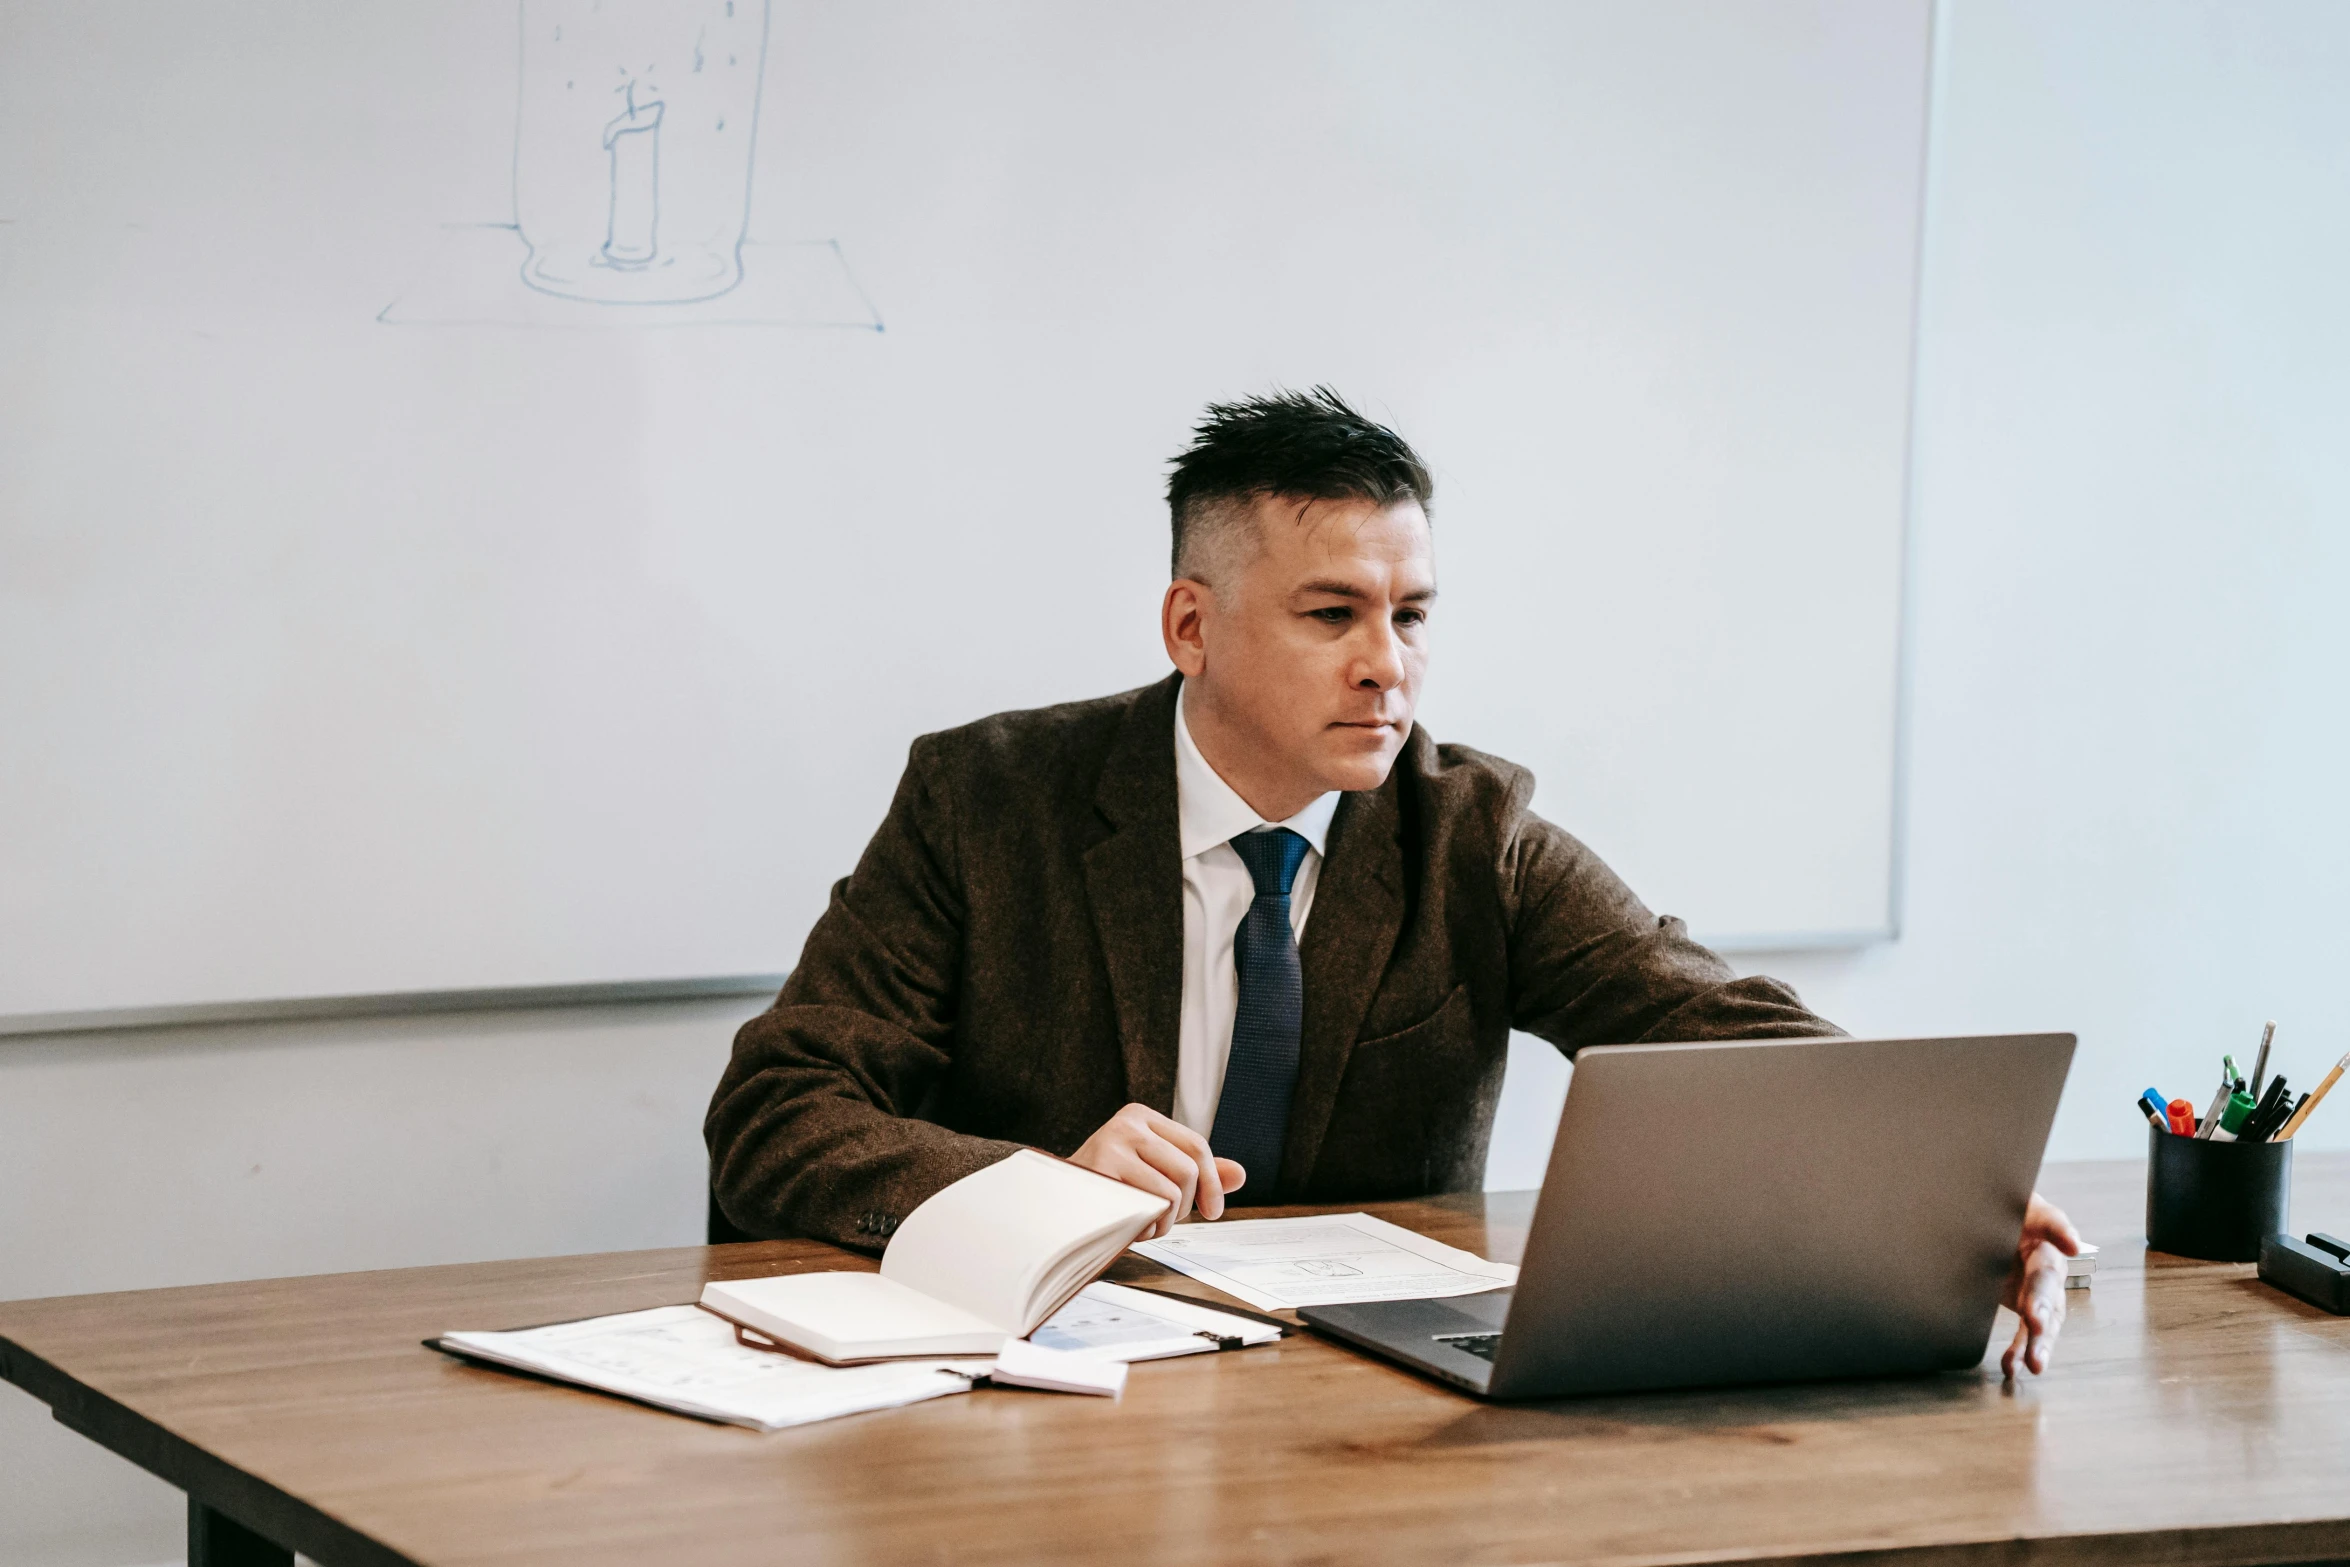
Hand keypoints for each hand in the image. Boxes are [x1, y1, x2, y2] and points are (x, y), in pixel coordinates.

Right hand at [1068, 1103, 1245, 1238]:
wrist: (1054, 1205)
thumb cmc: (1108, 1190)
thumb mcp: (1155, 1172)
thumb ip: (1197, 1172)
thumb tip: (1240, 1175)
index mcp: (1141, 1117)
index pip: (1197, 1145)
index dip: (1212, 1183)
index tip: (1212, 1212)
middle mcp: (1126, 1124)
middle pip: (1188, 1170)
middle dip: (1184, 1206)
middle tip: (1163, 1220)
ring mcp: (1111, 1144)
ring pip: (1171, 1192)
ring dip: (1163, 1221)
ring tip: (1141, 1222)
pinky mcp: (1100, 1173)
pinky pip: (1148, 1207)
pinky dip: (1145, 1228)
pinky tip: (1128, 1226)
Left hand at [1999, 1191, 2080, 1377]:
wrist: (1990, 1225)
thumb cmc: (2004, 1210)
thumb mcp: (2013, 1202)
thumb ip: (2038, 1215)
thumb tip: (2071, 1241)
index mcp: (2042, 1230)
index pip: (2052, 1227)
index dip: (2061, 1232)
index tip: (2071, 1244)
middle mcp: (2046, 1264)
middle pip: (2047, 1283)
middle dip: (2043, 1304)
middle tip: (2035, 1321)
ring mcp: (2038, 1289)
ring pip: (2046, 1317)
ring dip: (2040, 1341)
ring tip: (2035, 1363)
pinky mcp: (2024, 1306)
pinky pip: (2026, 1333)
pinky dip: (2019, 1350)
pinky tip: (2012, 1368)